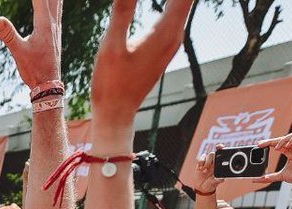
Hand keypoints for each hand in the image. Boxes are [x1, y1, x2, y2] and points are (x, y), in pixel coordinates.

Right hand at [0, 0, 61, 88]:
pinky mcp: (55, 33)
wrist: (49, 85)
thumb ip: (9, 35)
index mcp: (44, 24)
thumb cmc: (34, 70)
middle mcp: (53, 23)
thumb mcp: (19, 52)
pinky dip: (56, 1)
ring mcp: (56, 28)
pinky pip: (58, 10)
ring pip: (58, 2)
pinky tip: (55, 2)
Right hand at [90, 0, 192, 130]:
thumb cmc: (111, 84)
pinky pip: (173, 12)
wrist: (116, 115)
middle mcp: (175, 35)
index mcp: (166, 32)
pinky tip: (165, 0)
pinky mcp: (164, 45)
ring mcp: (172, 41)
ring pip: (181, 3)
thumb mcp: (111, 45)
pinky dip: (171, 0)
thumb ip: (122, 11)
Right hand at [195, 149, 222, 194]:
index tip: (220, 147)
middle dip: (213, 156)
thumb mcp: (215, 183)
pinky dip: (201, 161)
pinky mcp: (200, 164)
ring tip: (205, 170)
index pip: (222, 155)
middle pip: (215, 154)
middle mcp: (214, 163)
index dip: (222, 149)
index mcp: (220, 165)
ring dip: (207, 162)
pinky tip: (201, 168)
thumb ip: (219, 180)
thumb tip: (222, 178)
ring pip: (209, 155)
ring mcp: (207, 163)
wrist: (202, 188)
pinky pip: (201, 158)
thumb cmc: (211, 185)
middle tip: (212, 164)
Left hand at [254, 131, 291, 189]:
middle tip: (263, 144)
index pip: (277, 144)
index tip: (259, 145)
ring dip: (284, 139)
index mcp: (289, 152)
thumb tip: (255, 180)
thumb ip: (269, 177)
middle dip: (272, 140)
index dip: (269, 142)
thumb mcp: (282, 176)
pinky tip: (289, 145)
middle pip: (283, 138)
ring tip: (277, 147)